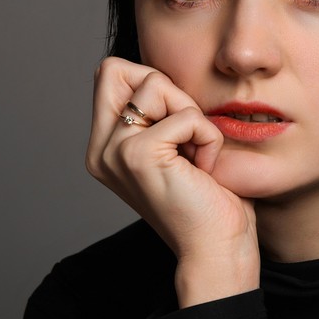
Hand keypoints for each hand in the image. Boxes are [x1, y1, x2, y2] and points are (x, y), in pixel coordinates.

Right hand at [86, 57, 259, 305]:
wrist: (217, 251)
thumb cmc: (209, 202)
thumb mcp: (178, 146)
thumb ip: (160, 113)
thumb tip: (157, 73)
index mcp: (105, 147)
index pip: (110, 73)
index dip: (152, 84)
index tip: (176, 128)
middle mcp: (101, 149)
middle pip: (119, 67)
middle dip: (166, 90)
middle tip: (186, 136)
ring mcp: (114, 151)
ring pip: (156, 83)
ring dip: (192, 116)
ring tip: (195, 157)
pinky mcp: (138, 155)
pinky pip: (186, 116)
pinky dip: (207, 138)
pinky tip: (204, 171)